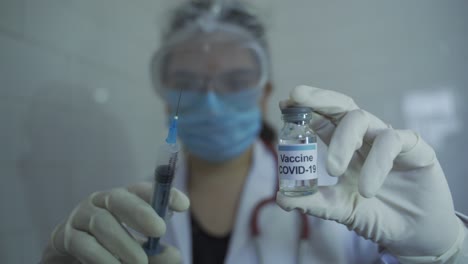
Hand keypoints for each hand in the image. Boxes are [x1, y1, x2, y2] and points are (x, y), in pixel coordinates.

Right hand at [41, 182, 188, 263]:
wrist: (72, 257)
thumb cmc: (113, 248)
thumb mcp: (140, 250)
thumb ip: (158, 254)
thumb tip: (175, 255)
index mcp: (124, 199)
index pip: (143, 190)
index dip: (164, 194)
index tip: (184, 205)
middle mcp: (102, 201)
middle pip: (119, 199)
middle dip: (141, 212)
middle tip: (160, 230)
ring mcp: (82, 216)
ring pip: (102, 222)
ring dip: (124, 244)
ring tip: (141, 263)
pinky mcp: (66, 236)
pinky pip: (84, 244)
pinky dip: (102, 258)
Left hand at [276, 86, 464, 261]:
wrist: (413, 234)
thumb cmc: (375, 214)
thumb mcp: (340, 209)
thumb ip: (314, 202)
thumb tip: (280, 198)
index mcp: (345, 147)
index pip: (323, 119)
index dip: (305, 108)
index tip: (285, 102)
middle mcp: (365, 137)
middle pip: (342, 106)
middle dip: (318, 98)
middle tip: (298, 96)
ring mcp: (388, 139)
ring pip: (362, 118)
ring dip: (342, 141)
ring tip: (333, 171)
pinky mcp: (415, 148)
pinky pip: (392, 141)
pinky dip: (376, 163)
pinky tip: (367, 189)